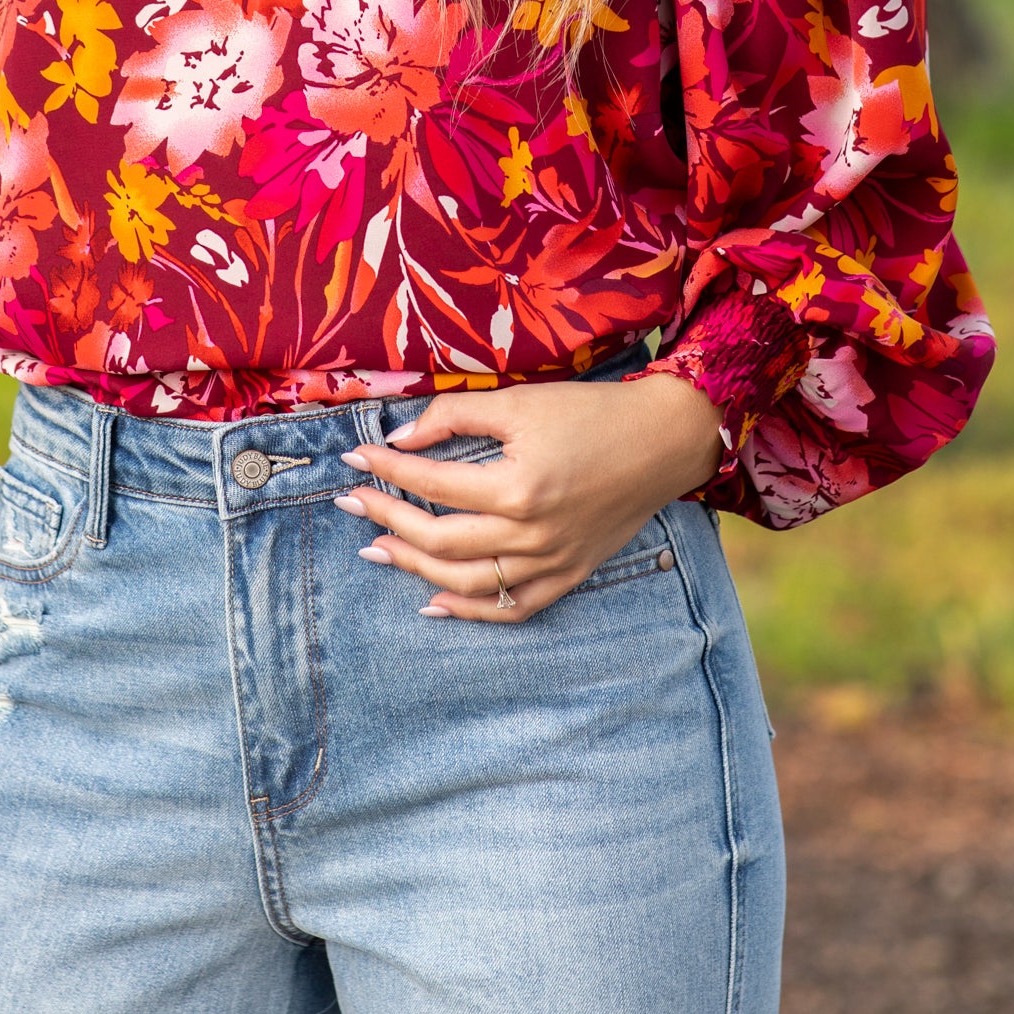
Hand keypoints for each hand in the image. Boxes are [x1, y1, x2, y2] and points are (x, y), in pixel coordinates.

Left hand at [333, 370, 725, 622]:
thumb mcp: (521, 401)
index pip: (432, 483)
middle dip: (387, 520)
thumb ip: (456, 416)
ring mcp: (552, 562)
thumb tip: (401, 436)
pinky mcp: (569, 575)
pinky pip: (512, 607)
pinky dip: (470, 611)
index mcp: (519, 487)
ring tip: (375, 549)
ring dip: (414, 567)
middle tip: (351, 504)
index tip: (355, 458)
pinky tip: (433, 601)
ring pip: (468, 581)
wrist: (662, 441)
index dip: (388, 468)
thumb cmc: (591, 413)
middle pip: (440, 539)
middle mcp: (533, 534)